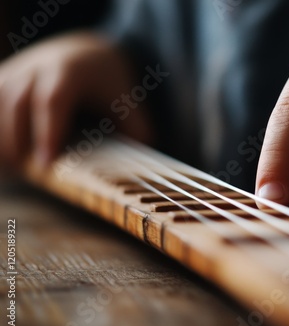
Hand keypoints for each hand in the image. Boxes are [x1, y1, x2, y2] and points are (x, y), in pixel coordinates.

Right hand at [0, 32, 152, 172]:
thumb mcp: (129, 103)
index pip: (53, 99)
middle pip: (17, 102)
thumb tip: (138, 168)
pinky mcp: (4, 78)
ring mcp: (17, 69)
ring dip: (3, 137)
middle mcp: (38, 66)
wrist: (88, 53)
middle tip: (31, 173)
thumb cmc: (109, 85)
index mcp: (71, 70)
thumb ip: (134, 131)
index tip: (47, 163)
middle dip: (19, 139)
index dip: (48, 131)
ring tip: (14, 170)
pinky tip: (6, 158)